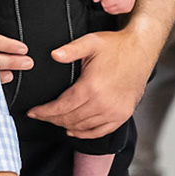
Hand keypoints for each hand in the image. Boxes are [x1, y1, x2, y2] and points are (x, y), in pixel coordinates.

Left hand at [26, 27, 153, 138]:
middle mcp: (103, 104)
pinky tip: (74, 130)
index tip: (32, 112)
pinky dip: (85, 133)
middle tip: (40, 115)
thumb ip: (70, 49)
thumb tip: (54, 55)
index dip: (44, 112)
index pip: (61, 107)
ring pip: (82, 127)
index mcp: (92, 87)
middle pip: (70, 119)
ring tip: (54, 120)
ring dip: (66, 125)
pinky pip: (100, 131)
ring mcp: (114, 112)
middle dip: (51, 119)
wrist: (141, 50)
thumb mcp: (91, 42)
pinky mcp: (122, 115)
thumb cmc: (115, 46)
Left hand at [93, 0, 137, 15]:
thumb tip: (95, 0)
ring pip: (110, 11)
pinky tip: (119, 0)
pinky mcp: (127, 10)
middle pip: (106, 8)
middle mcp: (123, 4)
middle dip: (107, 1)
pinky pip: (116, 12)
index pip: (104, 3)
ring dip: (110, 5)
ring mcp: (126, 8)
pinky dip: (115, 7)